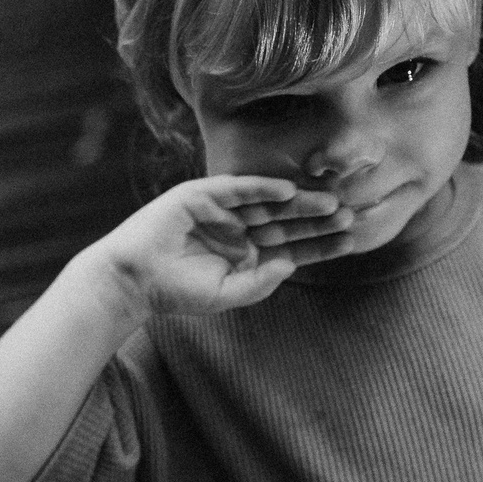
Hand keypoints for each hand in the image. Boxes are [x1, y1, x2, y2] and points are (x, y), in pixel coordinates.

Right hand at [89, 175, 353, 317]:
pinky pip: (237, 188)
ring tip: (331, 204)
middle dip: (317, 220)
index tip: (350, 242)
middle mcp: (238, 229)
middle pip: (286, 221)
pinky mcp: (201, 195)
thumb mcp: (226, 294)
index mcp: (246, 254)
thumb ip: (260, 283)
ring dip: (299, 203)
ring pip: (268, 204)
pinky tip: (288, 191)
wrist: (132, 280)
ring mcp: (221, 210)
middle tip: (350, 216)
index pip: (290, 246)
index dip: (319, 245)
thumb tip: (291, 263)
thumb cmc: (175, 292)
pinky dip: (261, 188)